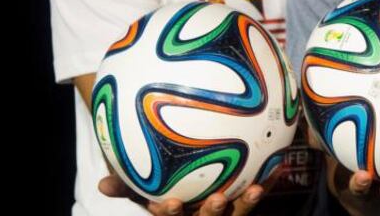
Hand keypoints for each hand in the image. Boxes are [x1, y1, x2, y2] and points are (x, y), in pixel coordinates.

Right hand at [98, 174, 267, 215]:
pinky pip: (254, 200)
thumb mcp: (143, 192)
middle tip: (216, 199)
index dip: (168, 213)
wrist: (199, 206)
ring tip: (254, 189)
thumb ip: (125, 189)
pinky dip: (267, 184)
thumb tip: (100, 185)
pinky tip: (279, 168)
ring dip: (245, 204)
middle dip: (211, 213)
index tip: (171, 203)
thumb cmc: (166, 197)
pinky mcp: (241, 211)